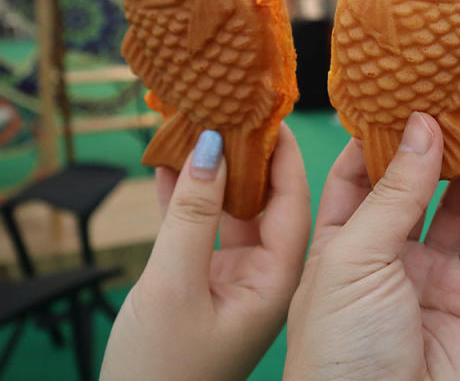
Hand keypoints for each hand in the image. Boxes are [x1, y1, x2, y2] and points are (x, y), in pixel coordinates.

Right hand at [101, 123, 310, 380]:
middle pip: (264, 199)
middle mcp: (266, 274)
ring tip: (200, 121)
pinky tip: (167, 162)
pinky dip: (184, 197)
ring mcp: (235, 280)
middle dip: (249, 153)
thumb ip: (192, 214)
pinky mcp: (205, 286)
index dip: (284, 152)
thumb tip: (212, 144)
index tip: (273, 109)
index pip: (292, 198)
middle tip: (235, 105)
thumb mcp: (178, 285)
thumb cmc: (168, 372)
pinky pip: (200, 230)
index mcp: (280, 276)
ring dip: (214, 170)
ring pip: (229, 210)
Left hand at [283, 111, 459, 380]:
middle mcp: (384, 257)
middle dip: (434, 145)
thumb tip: (421, 125)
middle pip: (414, 186)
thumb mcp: (353, 258)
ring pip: (457, 208)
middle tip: (458, 103)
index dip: (379, 136)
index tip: (404, 94)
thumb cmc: (342, 354)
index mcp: (336, 245)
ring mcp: (430, 277)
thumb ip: (393, 191)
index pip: (357, 174)